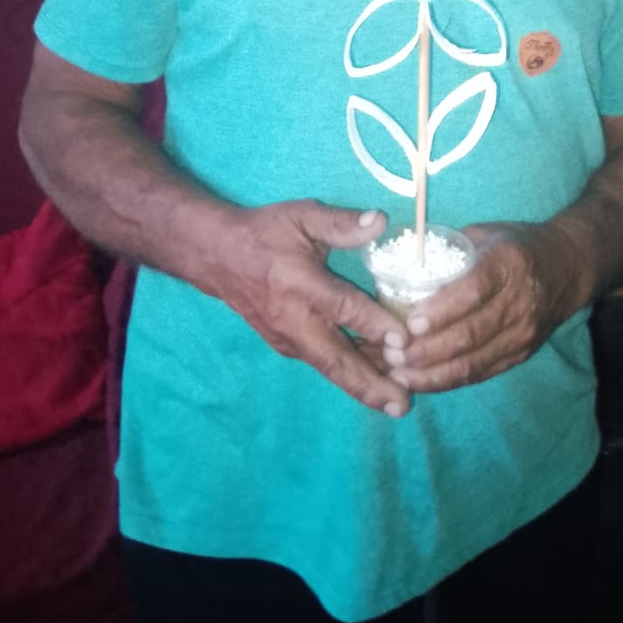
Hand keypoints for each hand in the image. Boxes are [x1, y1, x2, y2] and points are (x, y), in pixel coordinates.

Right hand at [210, 201, 414, 417]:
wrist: (218, 257)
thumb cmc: (266, 233)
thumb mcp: (302, 216)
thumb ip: (341, 223)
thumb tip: (380, 221)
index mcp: (300, 284)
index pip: (342, 308)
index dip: (374, 324)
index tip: (404, 340)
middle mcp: (294, 319)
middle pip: (335, 358)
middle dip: (370, 383)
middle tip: (404, 403)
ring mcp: (288, 338)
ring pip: (330, 368)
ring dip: (363, 388)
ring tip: (397, 406)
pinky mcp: (286, 346)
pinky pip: (323, 363)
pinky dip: (349, 376)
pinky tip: (376, 383)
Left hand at [381, 221, 589, 394]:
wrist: (568, 267)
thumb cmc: (518, 245)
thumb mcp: (486, 235)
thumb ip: (450, 252)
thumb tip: (403, 269)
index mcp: (507, 264)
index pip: (473, 292)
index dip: (441, 310)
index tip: (411, 323)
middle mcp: (518, 302)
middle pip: (470, 334)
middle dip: (427, 350)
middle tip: (392, 353)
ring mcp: (522, 333)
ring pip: (473, 362)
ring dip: (432, 373)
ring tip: (398, 373)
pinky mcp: (520, 354)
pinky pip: (480, 373)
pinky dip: (448, 380)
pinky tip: (421, 380)